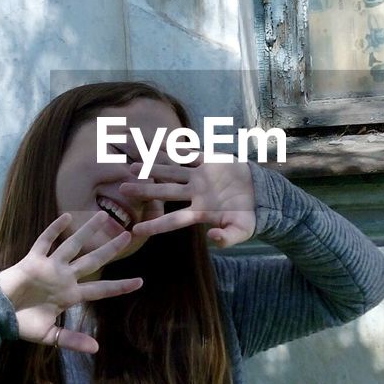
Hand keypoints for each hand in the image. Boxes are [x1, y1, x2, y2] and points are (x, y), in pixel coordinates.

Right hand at [0, 211, 142, 351]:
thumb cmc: (22, 323)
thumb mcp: (50, 335)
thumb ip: (72, 339)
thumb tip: (96, 349)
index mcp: (70, 295)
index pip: (101, 290)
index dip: (119, 286)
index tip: (140, 282)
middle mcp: (64, 277)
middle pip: (93, 261)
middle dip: (110, 250)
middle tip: (130, 235)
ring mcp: (50, 267)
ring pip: (73, 246)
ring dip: (87, 231)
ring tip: (104, 215)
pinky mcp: (33, 261)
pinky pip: (45, 242)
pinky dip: (54, 230)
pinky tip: (66, 217)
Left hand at [120, 154, 255, 248]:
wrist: (261, 196)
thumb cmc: (249, 219)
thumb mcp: (241, 232)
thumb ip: (227, 238)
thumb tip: (213, 239)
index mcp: (200, 212)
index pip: (173, 221)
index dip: (156, 225)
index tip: (136, 229)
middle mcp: (195, 194)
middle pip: (165, 192)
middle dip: (145, 190)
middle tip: (122, 189)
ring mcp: (200, 177)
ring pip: (171, 171)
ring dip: (153, 168)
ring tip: (132, 166)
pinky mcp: (209, 162)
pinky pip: (189, 154)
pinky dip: (174, 148)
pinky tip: (158, 143)